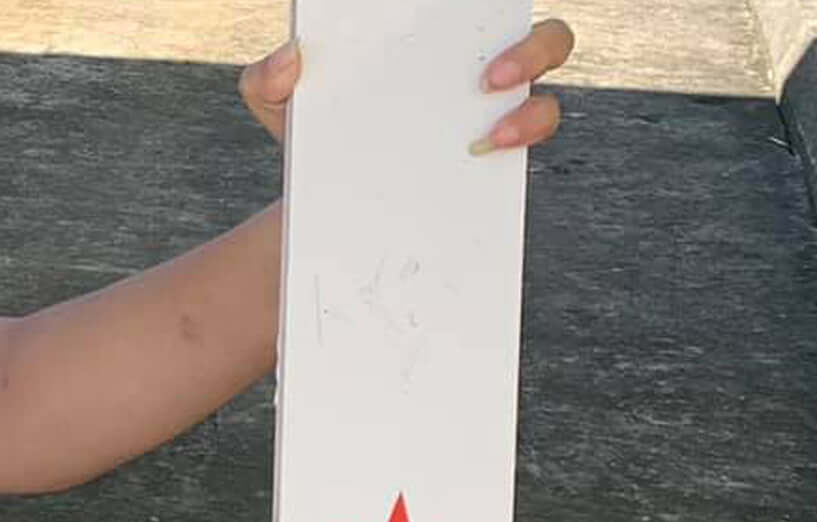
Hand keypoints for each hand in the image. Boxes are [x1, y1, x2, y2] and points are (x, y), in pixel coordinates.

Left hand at [240, 18, 575, 153]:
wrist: (321, 205)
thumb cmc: (311, 130)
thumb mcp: (278, 103)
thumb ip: (267, 78)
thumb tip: (290, 57)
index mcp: (438, 39)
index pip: (481, 5)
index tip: (473, 3)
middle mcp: (481, 69)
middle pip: (546, 40)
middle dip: (532, 50)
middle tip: (490, 77)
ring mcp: (495, 118)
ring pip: (549, 101)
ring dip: (533, 114)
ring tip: (489, 136)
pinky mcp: (497, 165)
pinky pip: (527, 158)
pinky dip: (514, 157)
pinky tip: (480, 163)